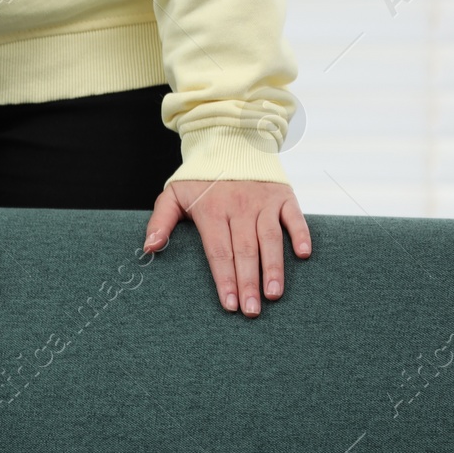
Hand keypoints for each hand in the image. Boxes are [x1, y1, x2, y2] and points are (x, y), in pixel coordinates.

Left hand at [145, 180, 311, 317]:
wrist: (229, 141)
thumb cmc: (199, 178)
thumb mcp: (173, 194)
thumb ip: (160, 221)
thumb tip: (150, 248)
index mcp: (212, 211)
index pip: (218, 252)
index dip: (224, 279)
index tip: (229, 305)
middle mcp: (239, 207)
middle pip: (244, 251)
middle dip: (248, 283)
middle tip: (251, 311)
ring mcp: (263, 201)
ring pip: (270, 238)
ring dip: (274, 267)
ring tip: (273, 293)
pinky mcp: (283, 195)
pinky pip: (295, 216)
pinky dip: (300, 234)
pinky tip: (303, 255)